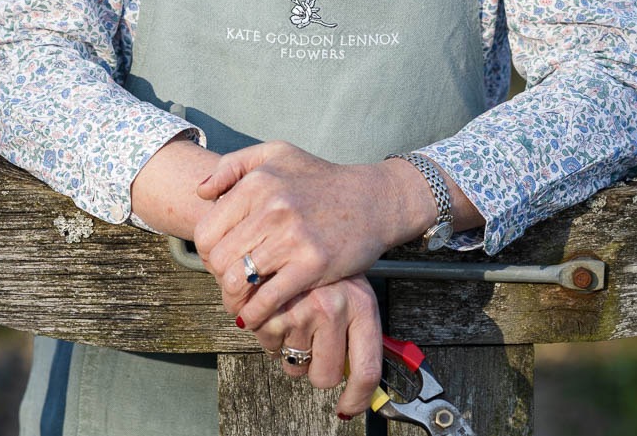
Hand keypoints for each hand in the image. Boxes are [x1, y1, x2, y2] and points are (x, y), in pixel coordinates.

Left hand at [194, 141, 422, 327]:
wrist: (372, 200)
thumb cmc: (320, 178)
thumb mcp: (277, 155)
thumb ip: (234, 165)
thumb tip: (201, 193)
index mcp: (258, 182)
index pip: (207, 230)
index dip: (206, 253)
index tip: (218, 260)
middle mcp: (272, 207)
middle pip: (219, 259)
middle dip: (218, 278)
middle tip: (229, 284)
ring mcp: (292, 237)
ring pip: (238, 281)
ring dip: (233, 300)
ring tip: (239, 303)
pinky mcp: (313, 264)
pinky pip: (268, 299)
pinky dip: (254, 314)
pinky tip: (255, 316)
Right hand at [246, 275, 383, 418]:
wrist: (301, 229)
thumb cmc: (328, 268)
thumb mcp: (355, 293)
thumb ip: (358, 335)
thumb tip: (361, 383)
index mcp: (362, 307)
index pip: (366, 369)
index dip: (357, 398)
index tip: (347, 407)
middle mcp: (335, 309)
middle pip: (326, 376)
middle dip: (317, 370)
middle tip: (314, 347)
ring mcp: (302, 310)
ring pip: (294, 365)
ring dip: (291, 350)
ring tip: (296, 318)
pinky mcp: (272, 310)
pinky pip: (269, 346)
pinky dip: (271, 335)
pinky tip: (279, 311)